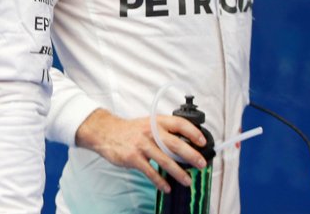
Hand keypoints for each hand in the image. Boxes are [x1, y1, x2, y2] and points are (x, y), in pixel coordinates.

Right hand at [74, 108, 207, 192]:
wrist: (106, 132)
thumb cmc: (131, 130)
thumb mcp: (148, 124)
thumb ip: (164, 131)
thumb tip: (186, 144)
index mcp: (156, 121)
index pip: (179, 124)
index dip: (193, 132)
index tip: (203, 142)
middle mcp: (150, 131)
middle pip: (175, 144)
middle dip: (191, 155)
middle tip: (201, 164)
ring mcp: (141, 144)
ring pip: (165, 160)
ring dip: (178, 172)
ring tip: (188, 181)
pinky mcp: (133, 157)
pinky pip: (150, 171)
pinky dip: (160, 181)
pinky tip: (166, 187)